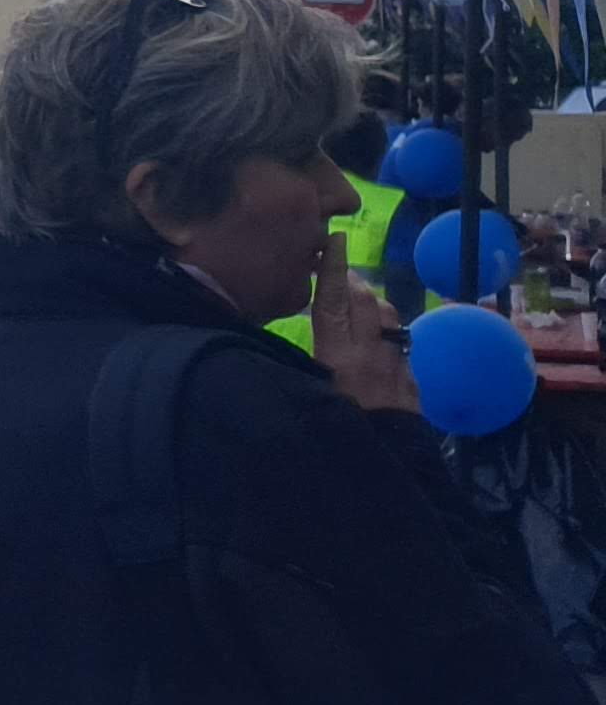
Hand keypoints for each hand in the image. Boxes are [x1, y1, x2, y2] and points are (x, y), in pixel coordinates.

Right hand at [305, 224, 417, 415]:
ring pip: (387, 319)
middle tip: (340, 273)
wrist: (390, 463)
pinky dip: (386, 334)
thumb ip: (306, 367)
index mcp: (339, 356)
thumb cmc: (338, 432)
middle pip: (365, 303)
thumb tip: (292, 346)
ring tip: (359, 303)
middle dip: (353, 282)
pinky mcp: (412, 381)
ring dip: (373, 305)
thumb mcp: (311, 397)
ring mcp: (396, 365)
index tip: (334, 241)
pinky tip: (379, 342)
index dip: (333, 270)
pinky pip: (399, 345)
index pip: (334, 301)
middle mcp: (371, 353)